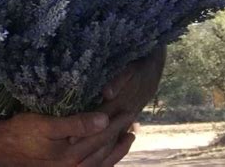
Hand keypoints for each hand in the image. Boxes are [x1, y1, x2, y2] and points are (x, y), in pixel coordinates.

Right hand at [0, 110, 134, 165]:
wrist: (1, 148)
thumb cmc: (21, 131)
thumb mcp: (47, 125)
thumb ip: (76, 124)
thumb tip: (104, 119)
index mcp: (72, 155)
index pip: (101, 136)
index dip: (115, 121)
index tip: (127, 107)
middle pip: (104, 149)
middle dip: (119, 133)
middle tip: (133, 119)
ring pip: (102, 162)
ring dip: (117, 148)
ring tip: (129, 135)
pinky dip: (105, 161)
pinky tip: (109, 155)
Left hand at [68, 46, 165, 165]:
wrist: (155, 69)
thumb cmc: (139, 67)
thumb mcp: (131, 70)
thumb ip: (118, 82)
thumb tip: (106, 94)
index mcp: (123, 103)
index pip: (102, 121)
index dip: (87, 130)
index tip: (71, 138)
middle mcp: (125, 115)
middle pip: (105, 135)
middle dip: (88, 145)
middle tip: (70, 152)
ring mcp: (128, 120)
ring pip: (112, 141)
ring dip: (97, 152)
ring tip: (79, 161)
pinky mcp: (128, 121)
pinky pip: (118, 140)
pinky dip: (108, 150)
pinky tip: (98, 158)